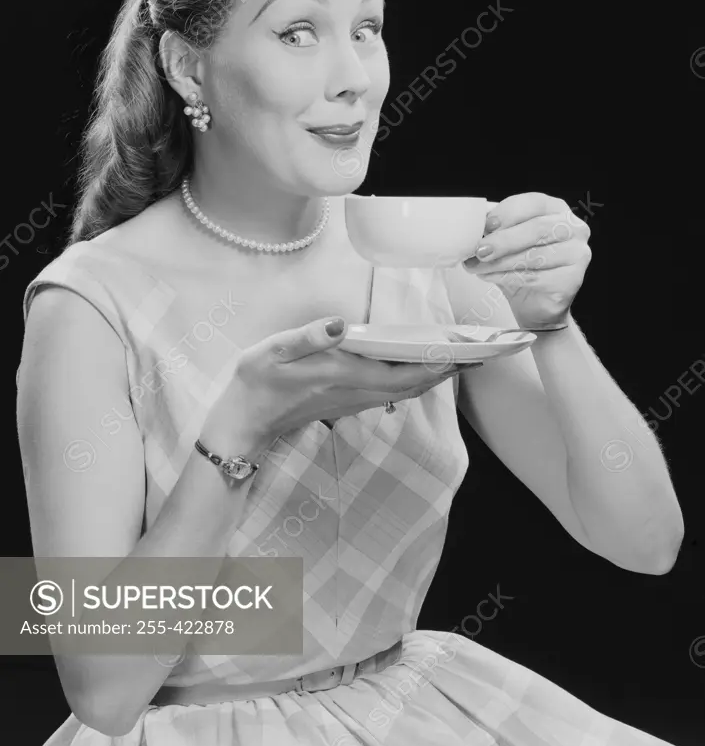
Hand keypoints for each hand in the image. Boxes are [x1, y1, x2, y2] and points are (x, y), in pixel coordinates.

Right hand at [202, 316, 461, 453]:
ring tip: (457, 354)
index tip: (464, 352)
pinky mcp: (347, 401)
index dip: (437, 365)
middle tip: (477, 351)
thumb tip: (337, 323)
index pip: (404, 374)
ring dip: (432, 374)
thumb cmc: (256, 382)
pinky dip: (412, 377)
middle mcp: (355, 392)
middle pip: (413, 384)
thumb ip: (306, 338)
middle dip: (446, 369)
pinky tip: (418, 364)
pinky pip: (391, 390)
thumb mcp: (272, 352)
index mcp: (343, 376)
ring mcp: (353, 400)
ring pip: (405, 389)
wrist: (243, 422)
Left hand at [462, 192, 591, 327]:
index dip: (508, 213)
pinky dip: (507, 277)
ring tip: (478, 266)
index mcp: (556, 209)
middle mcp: (573, 227)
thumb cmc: (522, 265)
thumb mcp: (508, 240)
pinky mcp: (573, 279)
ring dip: (500, 262)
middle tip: (479, 250)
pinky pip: (535, 277)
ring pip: (534, 256)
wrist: (536, 302)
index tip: (486, 226)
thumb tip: (474, 227)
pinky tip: (491, 277)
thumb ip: (497, 229)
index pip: (534, 203)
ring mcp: (577, 253)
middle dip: (503, 241)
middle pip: (536, 229)